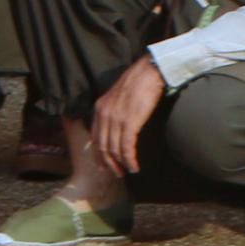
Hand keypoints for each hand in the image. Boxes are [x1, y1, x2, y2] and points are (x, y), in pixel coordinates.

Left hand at [91, 55, 167, 177]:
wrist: (149, 72)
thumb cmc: (137, 83)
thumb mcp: (117, 96)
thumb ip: (113, 111)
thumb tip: (117, 127)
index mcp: (99, 108)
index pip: (95, 137)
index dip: (98, 154)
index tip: (103, 166)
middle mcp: (104, 114)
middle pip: (102, 146)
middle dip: (108, 163)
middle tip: (117, 173)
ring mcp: (115, 119)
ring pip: (114, 149)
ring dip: (121, 164)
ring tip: (128, 171)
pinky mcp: (129, 122)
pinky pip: (126, 147)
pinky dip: (129, 160)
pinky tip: (134, 166)